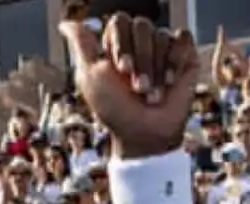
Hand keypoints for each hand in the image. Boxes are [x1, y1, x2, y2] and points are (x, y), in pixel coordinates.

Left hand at [60, 12, 198, 158]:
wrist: (145, 135)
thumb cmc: (116, 111)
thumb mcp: (91, 77)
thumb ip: (81, 46)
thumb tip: (64, 23)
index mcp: (118, 44)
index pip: (120, 22)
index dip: (122, 44)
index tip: (121, 71)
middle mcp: (141, 43)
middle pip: (142, 26)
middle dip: (140, 59)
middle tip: (137, 88)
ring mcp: (163, 49)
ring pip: (161, 36)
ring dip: (155, 69)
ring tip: (153, 95)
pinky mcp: (184, 56)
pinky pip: (183, 39)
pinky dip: (175, 61)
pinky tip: (169, 83)